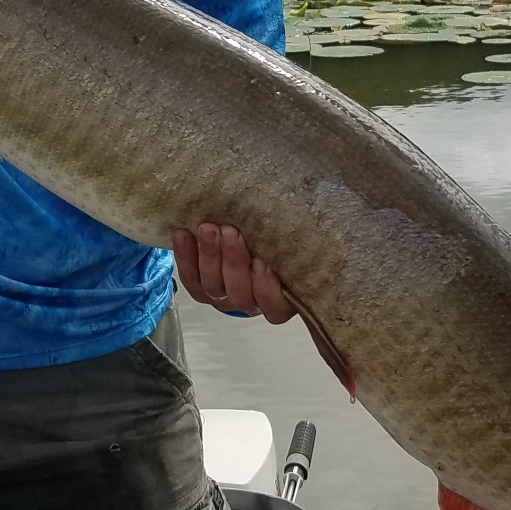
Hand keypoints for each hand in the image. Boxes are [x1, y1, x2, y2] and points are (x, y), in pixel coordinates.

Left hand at [172, 222, 296, 322]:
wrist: (255, 240)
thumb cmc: (285, 242)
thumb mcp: (301, 243)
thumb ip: (307, 237)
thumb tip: (328, 203)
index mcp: (283, 301)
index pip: (275, 306)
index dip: (267, 288)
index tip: (265, 263)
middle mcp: (252, 304)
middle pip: (239, 293)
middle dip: (234, 262)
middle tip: (231, 231)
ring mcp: (225, 298)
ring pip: (214, 286)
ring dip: (209, 256)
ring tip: (208, 228)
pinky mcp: (204, 289)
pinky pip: (192, 280)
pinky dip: (186, 258)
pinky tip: (182, 234)